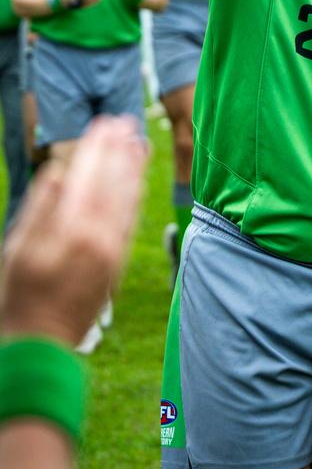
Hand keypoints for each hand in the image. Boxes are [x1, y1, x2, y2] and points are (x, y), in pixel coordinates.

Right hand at [0, 117, 146, 346]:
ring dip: (133, 168)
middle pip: (112, 183)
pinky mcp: (118, 263)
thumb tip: (57, 170)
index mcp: (70, 229)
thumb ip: (39, 208)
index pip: (88, 176)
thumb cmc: (19, 297)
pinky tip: (138, 181)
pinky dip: (136, 196)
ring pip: (127, 200)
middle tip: (125, 121)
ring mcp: (112, 250)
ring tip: (137, 142)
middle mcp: (98, 236)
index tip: (104, 123)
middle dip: (119, 150)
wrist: (41, 346)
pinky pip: (132, 221)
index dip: (97, 148)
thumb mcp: (18, 251)